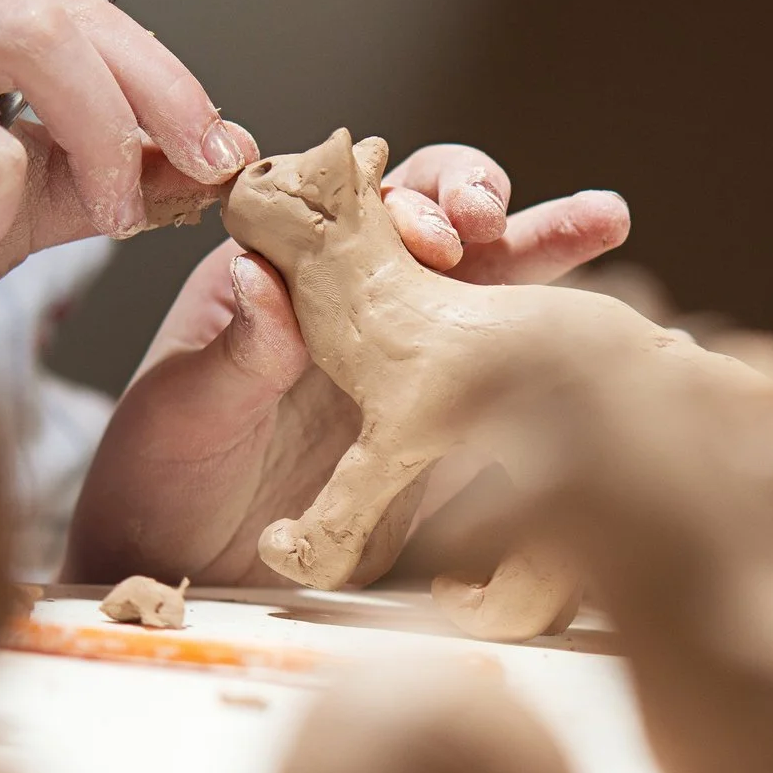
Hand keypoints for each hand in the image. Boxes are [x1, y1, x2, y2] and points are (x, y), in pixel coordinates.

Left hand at [62, 144, 630, 585]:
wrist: (180, 572)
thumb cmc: (158, 482)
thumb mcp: (181, 418)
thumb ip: (231, 356)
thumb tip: (262, 283)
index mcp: (285, 275)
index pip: (351, 205)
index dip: (394, 201)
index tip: (424, 228)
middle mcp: (354, 301)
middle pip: (435, 224)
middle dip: (479, 205)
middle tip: (500, 220)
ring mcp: (407, 357)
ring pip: (488, 283)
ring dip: (544, 243)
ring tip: (605, 219)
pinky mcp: (445, 420)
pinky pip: (510, 374)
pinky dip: (560, 349)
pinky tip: (613, 332)